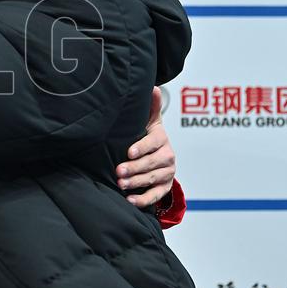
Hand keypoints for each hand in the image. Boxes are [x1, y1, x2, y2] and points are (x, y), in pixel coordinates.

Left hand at [117, 86, 175, 207]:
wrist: (160, 155)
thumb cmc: (149, 136)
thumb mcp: (151, 121)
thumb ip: (151, 106)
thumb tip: (154, 87)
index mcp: (162, 139)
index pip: (153, 143)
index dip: (142, 147)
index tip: (129, 152)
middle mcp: (167, 156)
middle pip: (152, 163)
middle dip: (135, 168)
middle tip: (119, 171)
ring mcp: (167, 173)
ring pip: (152, 179)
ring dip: (136, 183)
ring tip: (121, 184)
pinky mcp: (164, 186)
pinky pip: (156, 195)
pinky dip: (144, 199)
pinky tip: (130, 200)